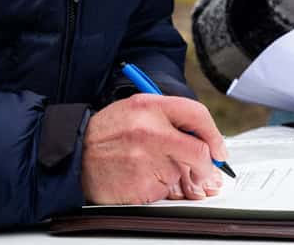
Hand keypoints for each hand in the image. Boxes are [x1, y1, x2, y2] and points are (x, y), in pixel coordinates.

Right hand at [80, 94, 226, 204]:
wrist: (75, 155)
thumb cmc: (107, 133)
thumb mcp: (135, 109)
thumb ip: (168, 117)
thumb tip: (203, 138)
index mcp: (149, 105)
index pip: (197, 115)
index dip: (214, 135)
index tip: (218, 149)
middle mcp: (150, 130)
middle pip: (197, 151)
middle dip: (207, 165)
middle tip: (207, 171)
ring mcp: (145, 159)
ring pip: (180, 172)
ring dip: (173, 174)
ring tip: (147, 165)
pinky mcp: (141, 184)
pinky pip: (164, 189)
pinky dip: (157, 187)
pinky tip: (139, 177)